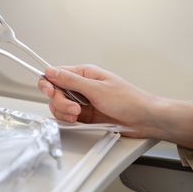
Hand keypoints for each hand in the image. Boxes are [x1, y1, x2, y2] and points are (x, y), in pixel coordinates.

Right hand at [37, 64, 156, 137]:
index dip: (48, 83)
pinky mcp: (84, 115)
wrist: (144, 119)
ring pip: (59, 105)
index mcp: (84, 74)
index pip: (56, 74)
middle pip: (55, 92)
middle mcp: (81, 86)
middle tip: (73, 108)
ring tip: (78, 115)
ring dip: (64, 112)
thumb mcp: (97, 89)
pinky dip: (69, 120)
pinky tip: (79, 120)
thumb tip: (51, 71)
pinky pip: (66, 116)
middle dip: (60, 102)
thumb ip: (71, 81)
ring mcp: (81, 101)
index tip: (49, 92)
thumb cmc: (128, 100)